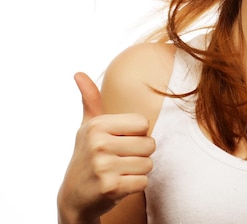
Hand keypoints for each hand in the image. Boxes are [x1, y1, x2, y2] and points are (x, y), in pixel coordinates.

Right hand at [57, 73, 155, 222]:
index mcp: (98, 125)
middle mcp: (99, 143)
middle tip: (119, 160)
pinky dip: (135, 186)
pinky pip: (144, 182)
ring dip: (138, 171)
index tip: (119, 142)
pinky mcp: (110, 187)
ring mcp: (104, 166)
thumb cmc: (87, 156)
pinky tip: (118, 186)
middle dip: (140, 154)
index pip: (144, 124)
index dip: (137, 135)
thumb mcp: (87, 127)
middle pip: (150, 144)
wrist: (74, 197)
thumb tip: (79, 73)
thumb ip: (90, 100)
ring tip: (118, 172)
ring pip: (148, 164)